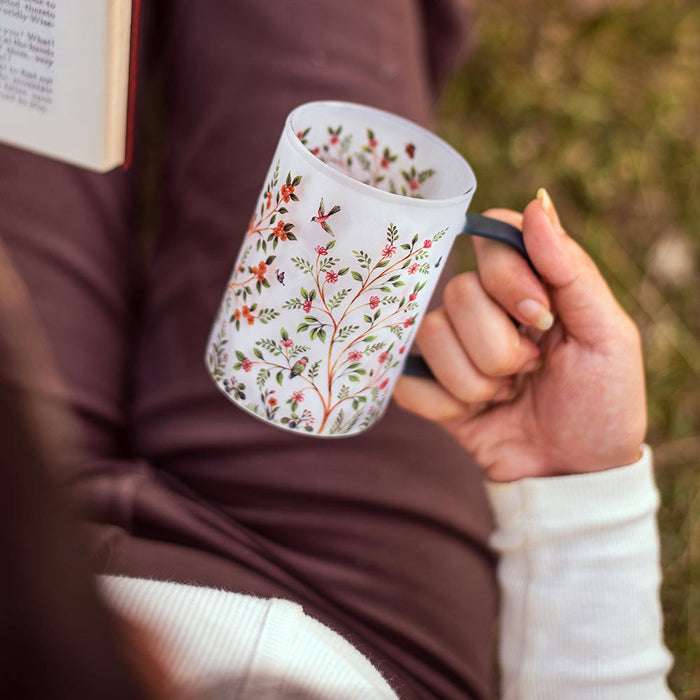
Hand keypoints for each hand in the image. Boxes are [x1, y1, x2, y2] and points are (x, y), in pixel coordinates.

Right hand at [393, 190, 645, 481]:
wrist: (574, 477)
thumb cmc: (602, 405)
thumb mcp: (607, 336)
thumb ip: (572, 271)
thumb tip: (536, 205)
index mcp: (531, 288)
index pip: (493, 241)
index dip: (506, 276)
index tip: (538, 318)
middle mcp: (487, 311)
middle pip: (459, 293)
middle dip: (501, 348)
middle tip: (531, 372)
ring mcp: (454, 349)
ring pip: (432, 336)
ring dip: (476, 382)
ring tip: (507, 397)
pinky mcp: (430, 388)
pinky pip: (408, 382)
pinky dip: (444, 406)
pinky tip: (473, 417)